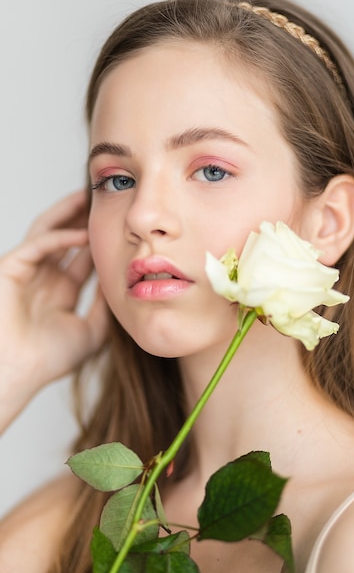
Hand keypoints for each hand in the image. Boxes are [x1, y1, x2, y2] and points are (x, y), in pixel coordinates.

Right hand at [0, 191, 107, 431]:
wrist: (17, 375)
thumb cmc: (47, 360)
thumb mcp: (91, 331)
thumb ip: (105, 306)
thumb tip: (123, 282)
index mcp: (59, 290)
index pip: (82, 257)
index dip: (100, 241)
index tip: (123, 227)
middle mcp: (43, 277)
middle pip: (66, 238)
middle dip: (84, 219)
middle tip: (107, 202)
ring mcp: (27, 271)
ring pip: (49, 230)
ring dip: (68, 214)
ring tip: (90, 197)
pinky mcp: (11, 268)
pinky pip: (38, 244)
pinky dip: (60, 237)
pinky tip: (83, 234)